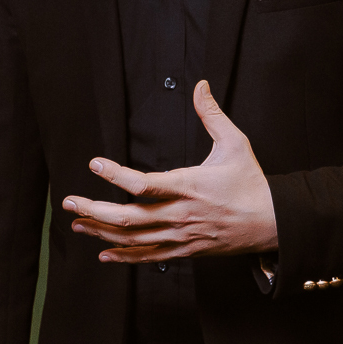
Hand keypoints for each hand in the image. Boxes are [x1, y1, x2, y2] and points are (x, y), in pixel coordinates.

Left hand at [63, 80, 277, 262]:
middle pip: (128, 217)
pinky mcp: (185, 251)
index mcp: (188, 186)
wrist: (272, 223)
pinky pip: (149, 257)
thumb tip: (200, 86)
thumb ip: (212, 115)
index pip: (143, 184)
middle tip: (69, 201)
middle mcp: (180, 214)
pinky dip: (124, 257)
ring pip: (133, 239)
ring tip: (77, 222)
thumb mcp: (235, 144)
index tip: (94, 164)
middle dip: (93, 209)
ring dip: (101, 232)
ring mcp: (181, 236)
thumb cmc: (252, 183)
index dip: (114, 175)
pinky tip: (104, 253)